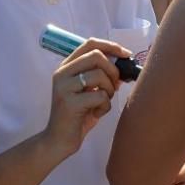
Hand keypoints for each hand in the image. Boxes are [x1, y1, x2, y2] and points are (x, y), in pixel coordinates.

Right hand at [45, 38, 131, 157]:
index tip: (126, 54)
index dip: (111, 46)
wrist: (59, 140)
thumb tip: (123, 64)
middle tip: (114, 86)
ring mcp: (64, 87)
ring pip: (99, 75)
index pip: (90, 43)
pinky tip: (96, 114)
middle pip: (96, 56)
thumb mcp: (89, 91)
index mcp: (66, 67)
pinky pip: (100, 96)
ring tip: (103, 102)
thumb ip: (101, 76)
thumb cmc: (78, 115)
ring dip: (109, 90)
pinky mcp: (69, 103)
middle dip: (113, 70)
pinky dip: (105, 106)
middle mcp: (62, 73)